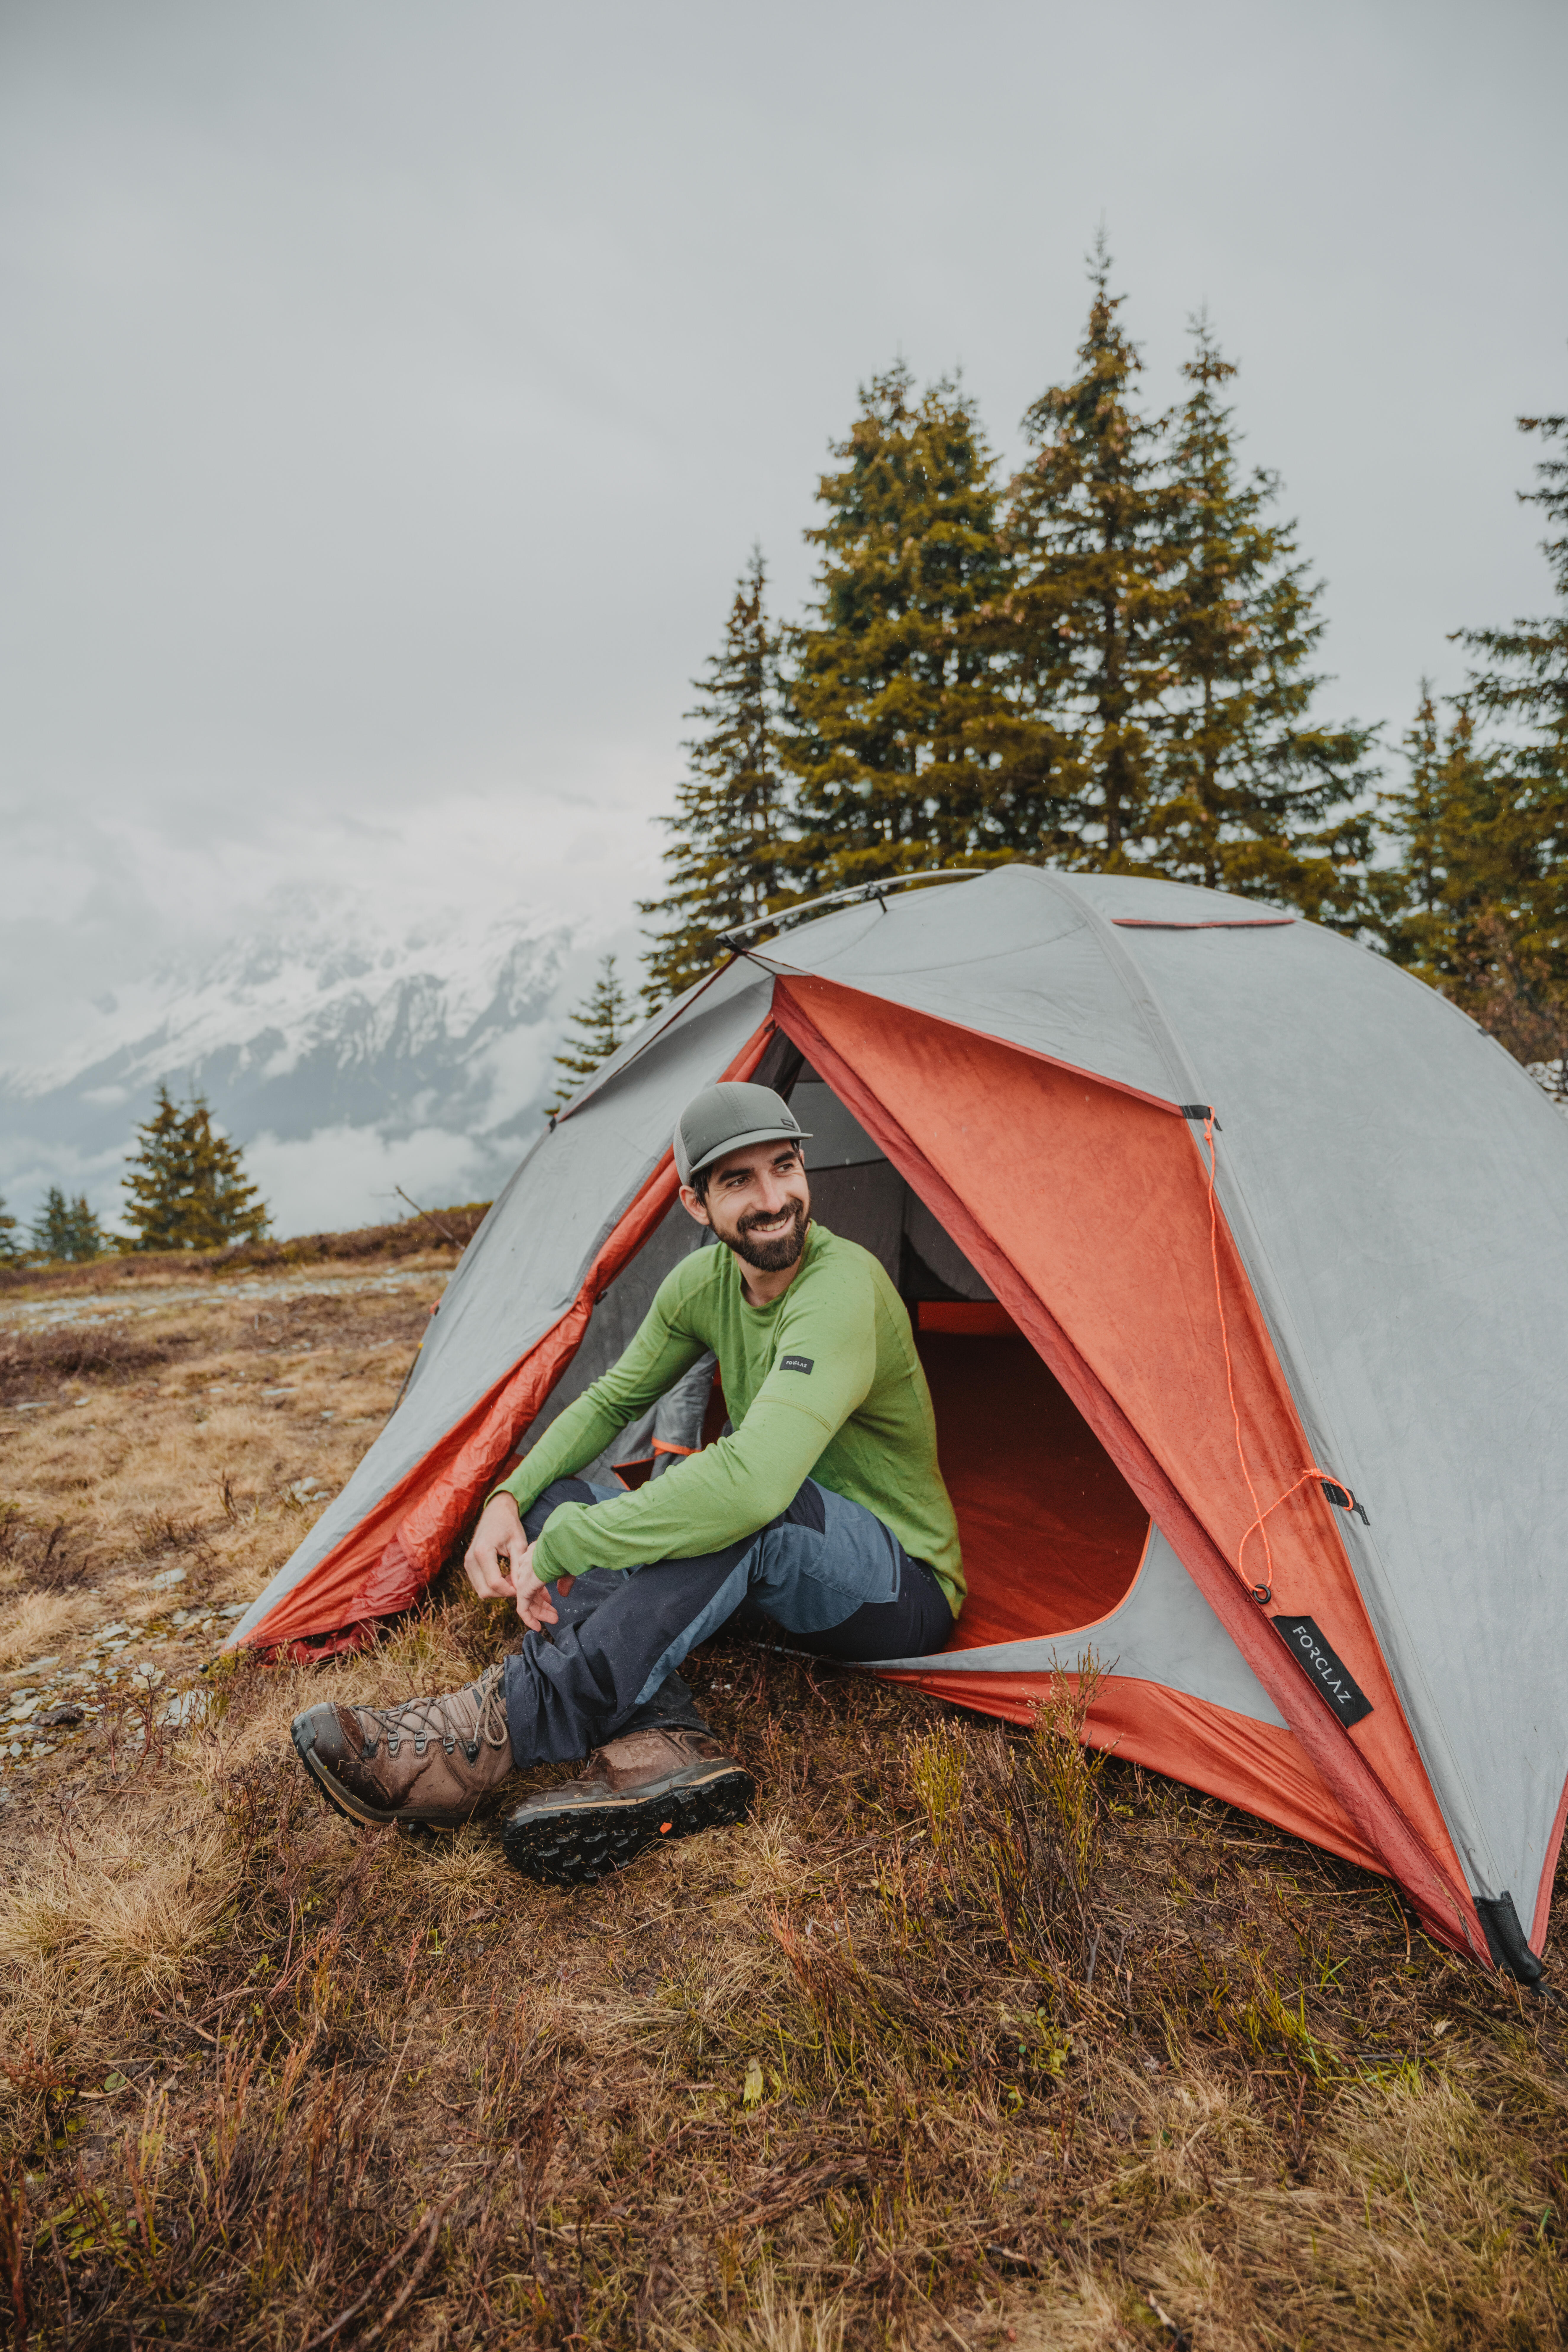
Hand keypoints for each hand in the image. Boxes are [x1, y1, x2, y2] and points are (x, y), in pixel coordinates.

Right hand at [464, 1495, 558, 1631]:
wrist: (496, 1511)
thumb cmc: (509, 1524)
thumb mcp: (518, 1544)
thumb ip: (518, 1568)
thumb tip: (521, 1590)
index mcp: (483, 1552)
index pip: (495, 1583)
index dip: (511, 1591)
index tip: (523, 1588)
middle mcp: (471, 1559)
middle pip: (485, 1591)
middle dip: (504, 1593)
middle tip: (519, 1586)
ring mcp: (467, 1562)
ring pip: (481, 1591)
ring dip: (498, 1591)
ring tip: (513, 1580)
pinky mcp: (468, 1564)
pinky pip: (479, 1584)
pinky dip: (492, 1586)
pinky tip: (505, 1577)